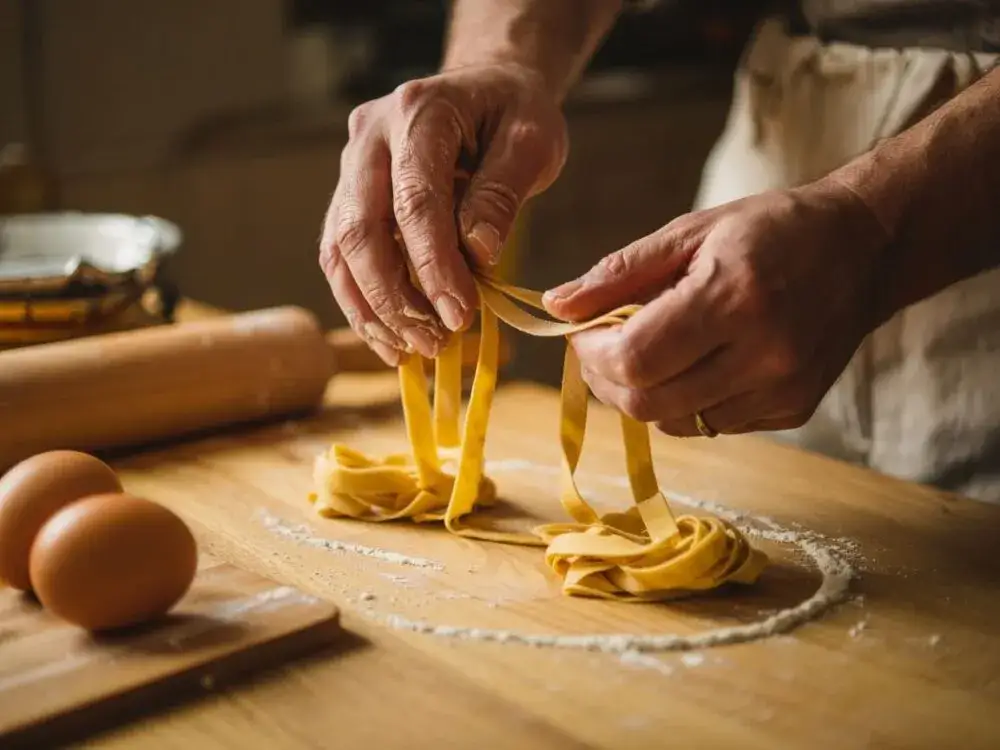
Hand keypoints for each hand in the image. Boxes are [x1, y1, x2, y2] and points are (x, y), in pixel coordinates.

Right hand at [320, 63, 566, 364]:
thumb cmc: (513, 115)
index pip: (416, 200)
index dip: (434, 265)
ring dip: (373, 309)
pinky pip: (341, 257)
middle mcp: (369, 136)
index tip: (460, 315)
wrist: (485, 91)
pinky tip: (391, 339)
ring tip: (415, 349)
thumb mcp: (531, 141)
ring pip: (340, 250)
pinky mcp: (348, 196)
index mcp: (418, 112)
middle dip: (395, 297)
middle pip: (361, 230)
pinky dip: (363, 303)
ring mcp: (351, 166)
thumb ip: (502, 193)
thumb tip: (477, 253)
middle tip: (436, 341)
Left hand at [542, 180, 889, 436]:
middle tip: (601, 350)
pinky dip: (683, 401)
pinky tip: (693, 364)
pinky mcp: (792, 411)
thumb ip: (618, 273)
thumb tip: (556, 307)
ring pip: (674, 422)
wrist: (864, 250)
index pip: (636, 359)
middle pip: (647, 402)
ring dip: (642, 394)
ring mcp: (782, 390)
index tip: (581, 335)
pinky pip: (710, 425)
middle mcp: (764, 353)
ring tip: (647, 352)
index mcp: (734, 297)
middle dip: (607, 381)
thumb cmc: (771, 230)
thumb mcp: (690, 232)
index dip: (592, 355)